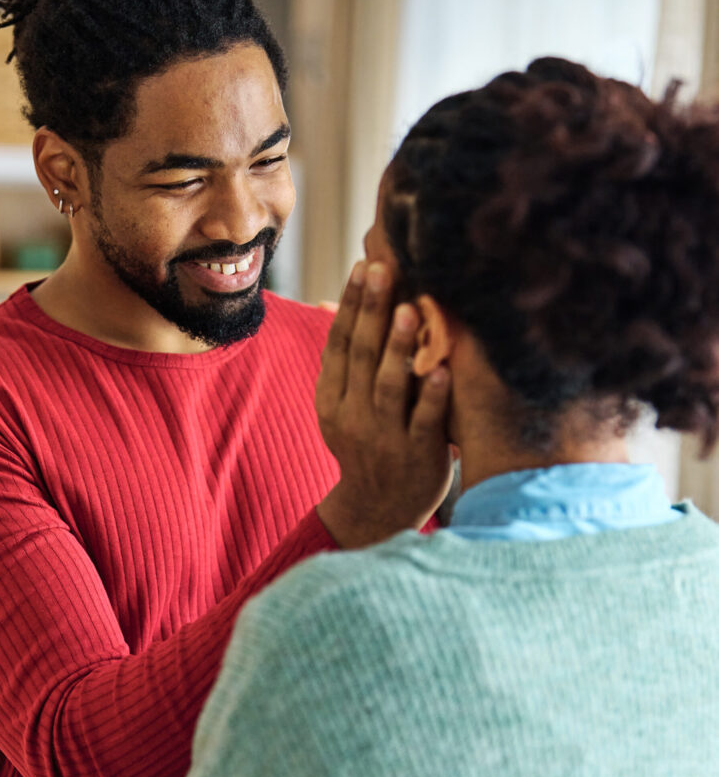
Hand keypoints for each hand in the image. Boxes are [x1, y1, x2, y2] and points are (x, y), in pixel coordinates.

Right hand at [316, 260, 452, 548]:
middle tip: (384, 268)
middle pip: (362, 356)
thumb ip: (343, 361)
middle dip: (372, 310)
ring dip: (400, 347)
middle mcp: (353, 415)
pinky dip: (433, 394)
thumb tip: (330, 303)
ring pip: (389, 386)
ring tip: (410, 310)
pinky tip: (445, 367)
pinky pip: (424, 420)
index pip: (339, 344)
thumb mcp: (342, 406)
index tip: (364, 266)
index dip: (351, 305)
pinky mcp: (417, 454)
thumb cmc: (366, 445)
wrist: (378, 510)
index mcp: (332, 400)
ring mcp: (384, 436)